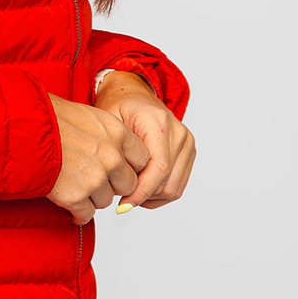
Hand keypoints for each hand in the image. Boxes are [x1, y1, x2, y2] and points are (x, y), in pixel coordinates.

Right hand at [45, 94, 150, 224]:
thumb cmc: (48, 117)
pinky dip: (77, 212)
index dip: (129, 165)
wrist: (20, 128)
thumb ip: (108, 134)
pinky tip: (68, 203)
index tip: (118, 168)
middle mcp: (111, 156)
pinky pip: (86, 214)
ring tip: (74, 183)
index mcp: (116, 132)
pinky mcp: (75, 196)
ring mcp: (95, 178)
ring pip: (106, 200)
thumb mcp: (87, 115)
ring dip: (92, 196)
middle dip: (113, 184)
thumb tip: (119, 150)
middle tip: (94, 178)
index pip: (143, 158)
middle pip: (128, 184)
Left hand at [93, 70, 195, 209]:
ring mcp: (187, 142)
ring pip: (174, 188)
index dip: (141, 191)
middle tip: (121, 198)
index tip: (123, 205)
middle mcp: (178, 132)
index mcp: (159, 122)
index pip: (158, 167)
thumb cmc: (117, 106)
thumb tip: (120, 187)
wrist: (133, 93)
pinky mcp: (189, 151)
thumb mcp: (108, 123)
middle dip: (143, 196)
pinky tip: (141, 188)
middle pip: (167, 182)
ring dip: (152, 197)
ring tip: (130, 192)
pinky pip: (178, 185)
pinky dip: (159, 193)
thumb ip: (116, 152)